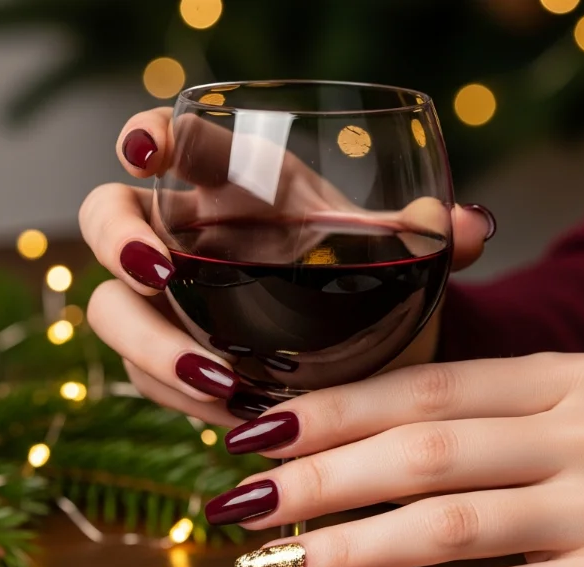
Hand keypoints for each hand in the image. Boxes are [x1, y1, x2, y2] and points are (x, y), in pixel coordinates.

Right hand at [80, 107, 494, 423]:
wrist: (357, 351)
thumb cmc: (361, 285)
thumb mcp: (389, 258)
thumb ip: (424, 237)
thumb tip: (473, 226)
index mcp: (235, 187)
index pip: (174, 143)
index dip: (146, 136)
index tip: (143, 149)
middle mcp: (187, 238)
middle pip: (110, 219)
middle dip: (120, 240)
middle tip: (159, 272)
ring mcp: (169, 301)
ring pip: (114, 310)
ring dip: (155, 346)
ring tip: (219, 379)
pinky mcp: (168, 358)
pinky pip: (148, 376)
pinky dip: (185, 396)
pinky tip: (234, 413)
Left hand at [206, 353, 583, 566]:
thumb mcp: (557, 424)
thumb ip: (467, 421)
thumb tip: (335, 440)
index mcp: (565, 378)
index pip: (427, 387)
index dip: (333, 412)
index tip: (258, 434)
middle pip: (425, 452)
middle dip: (320, 481)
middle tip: (244, 504)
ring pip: (447, 527)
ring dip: (347, 549)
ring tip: (276, 565)